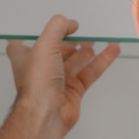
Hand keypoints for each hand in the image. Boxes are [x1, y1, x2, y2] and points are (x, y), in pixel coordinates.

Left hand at [6, 15, 119, 137]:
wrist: (46, 114)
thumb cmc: (37, 81)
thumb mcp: (44, 44)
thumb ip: (58, 27)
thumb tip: (71, 24)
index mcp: (25, 57)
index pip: (29, 41)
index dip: (40, 33)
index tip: (55, 25)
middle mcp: (41, 68)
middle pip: (57, 50)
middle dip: (69, 40)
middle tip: (82, 31)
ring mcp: (58, 80)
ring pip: (76, 60)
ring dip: (88, 49)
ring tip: (99, 38)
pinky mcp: (74, 90)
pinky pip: (90, 72)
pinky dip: (102, 60)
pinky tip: (113, 50)